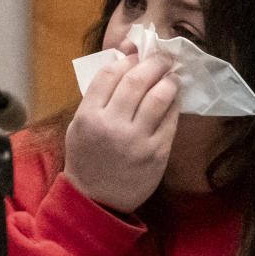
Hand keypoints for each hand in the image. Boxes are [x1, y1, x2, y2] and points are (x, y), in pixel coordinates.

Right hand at [64, 49, 179, 212]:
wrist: (96, 200)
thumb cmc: (87, 157)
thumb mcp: (80, 124)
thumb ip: (98, 96)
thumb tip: (124, 63)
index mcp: (89, 116)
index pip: (110, 74)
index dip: (126, 59)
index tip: (136, 56)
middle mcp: (113, 126)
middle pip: (137, 80)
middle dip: (154, 62)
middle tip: (163, 57)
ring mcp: (137, 140)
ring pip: (159, 97)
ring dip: (169, 80)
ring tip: (172, 75)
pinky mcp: (157, 153)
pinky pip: (170, 120)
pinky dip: (174, 104)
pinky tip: (174, 97)